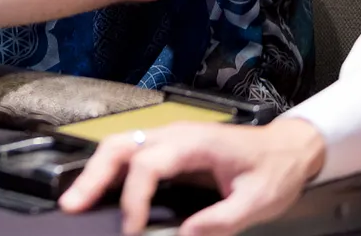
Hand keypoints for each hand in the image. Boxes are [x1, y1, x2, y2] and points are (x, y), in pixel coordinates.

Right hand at [58, 118, 326, 235]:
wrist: (288, 148)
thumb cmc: (275, 171)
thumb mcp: (258, 202)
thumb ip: (220, 221)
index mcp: (194, 143)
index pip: (148, 164)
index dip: (134, 197)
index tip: (133, 229)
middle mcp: (172, 134)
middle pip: (119, 146)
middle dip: (92, 176)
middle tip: (72, 205)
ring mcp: (167, 138)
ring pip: (117, 146)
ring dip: (93, 172)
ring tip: (75, 200)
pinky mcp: (166, 148)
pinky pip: (128, 154)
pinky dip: (108, 171)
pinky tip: (98, 191)